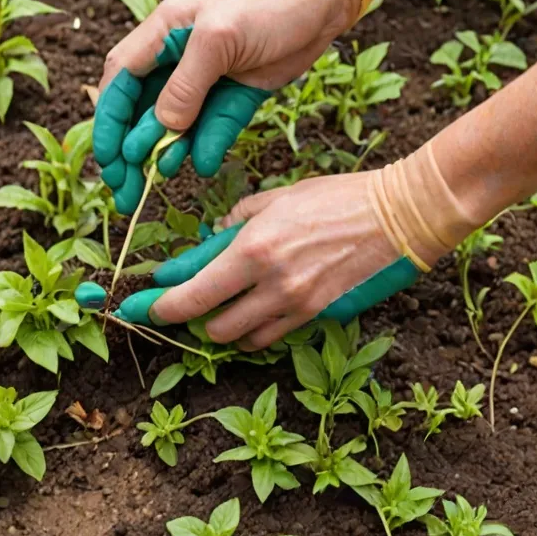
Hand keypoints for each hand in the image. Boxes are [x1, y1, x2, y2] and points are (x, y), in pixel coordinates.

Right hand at [93, 0, 359, 212]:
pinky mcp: (236, 95)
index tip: (107, 159)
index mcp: (163, 33)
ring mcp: (209, 79)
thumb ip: (185, 85)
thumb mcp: (218, 39)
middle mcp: (179, 58)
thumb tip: (161, 128)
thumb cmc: (268, 2)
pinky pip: (213, 128)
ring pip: (176, 125)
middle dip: (129, 150)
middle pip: (142, 110)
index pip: (120, 81)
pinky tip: (200, 164)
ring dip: (164, 153)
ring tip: (157, 181)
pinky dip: (205, 147)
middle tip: (124, 189)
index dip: (109, 121)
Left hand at [114, 173, 418, 348]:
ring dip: (219, 327)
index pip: (191, 289)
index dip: (159, 302)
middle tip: (180, 305)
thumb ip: (235, 222)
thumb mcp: (276, 198)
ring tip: (218, 309)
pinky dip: (251, 331)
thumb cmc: (336, 198)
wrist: (396, 217)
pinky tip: (250, 314)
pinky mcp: (315, 316)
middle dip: (187, 318)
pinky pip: (268, 337)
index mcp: (253, 247)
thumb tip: (210, 240)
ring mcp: (294, 304)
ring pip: (237, 338)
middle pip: (208, 323)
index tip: (141, 304)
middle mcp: (270, 283)